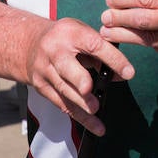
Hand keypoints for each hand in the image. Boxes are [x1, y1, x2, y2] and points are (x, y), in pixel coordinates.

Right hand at [25, 17, 132, 135]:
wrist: (29, 43)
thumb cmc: (64, 38)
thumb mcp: (82, 35)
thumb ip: (102, 53)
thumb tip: (123, 74)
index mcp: (70, 32)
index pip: (94, 45)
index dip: (112, 59)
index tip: (128, 72)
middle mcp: (54, 50)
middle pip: (68, 68)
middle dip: (81, 82)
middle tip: (94, 95)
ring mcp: (45, 69)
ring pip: (64, 89)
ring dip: (82, 104)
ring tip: (97, 114)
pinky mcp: (41, 86)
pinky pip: (61, 103)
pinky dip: (78, 116)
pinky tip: (93, 125)